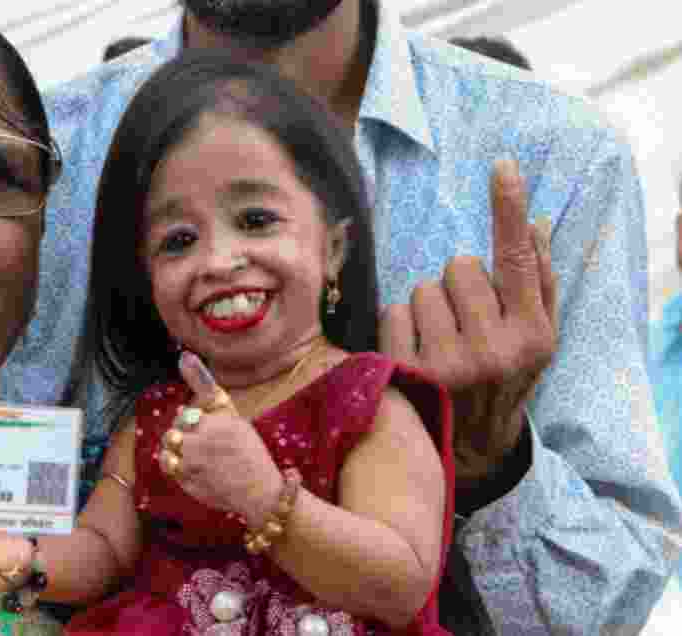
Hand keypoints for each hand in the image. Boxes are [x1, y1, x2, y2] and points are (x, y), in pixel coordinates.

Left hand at [159, 351, 282, 526]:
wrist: (260, 492)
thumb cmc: (248, 451)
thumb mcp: (232, 415)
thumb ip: (207, 388)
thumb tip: (183, 356)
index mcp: (219, 422)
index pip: (185, 413)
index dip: (190, 421)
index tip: (201, 428)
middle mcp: (206, 441)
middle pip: (175, 430)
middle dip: (183, 434)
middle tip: (201, 444)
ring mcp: (196, 464)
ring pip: (168, 447)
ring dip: (176, 448)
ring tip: (194, 454)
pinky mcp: (189, 483)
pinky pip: (169, 466)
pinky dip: (174, 464)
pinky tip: (189, 465)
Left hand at [379, 159, 557, 485]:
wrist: (469, 445)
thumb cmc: (504, 378)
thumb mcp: (536, 339)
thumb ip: (538, 282)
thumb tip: (534, 223)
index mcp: (531, 335)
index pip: (516, 260)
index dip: (508, 209)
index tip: (501, 166)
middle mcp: (493, 350)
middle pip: (459, 266)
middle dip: (458, 284)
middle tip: (463, 321)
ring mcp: (447, 364)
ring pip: (422, 287)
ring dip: (427, 305)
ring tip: (440, 339)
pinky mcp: (407, 372)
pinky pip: (393, 310)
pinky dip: (400, 324)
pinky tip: (416, 351)